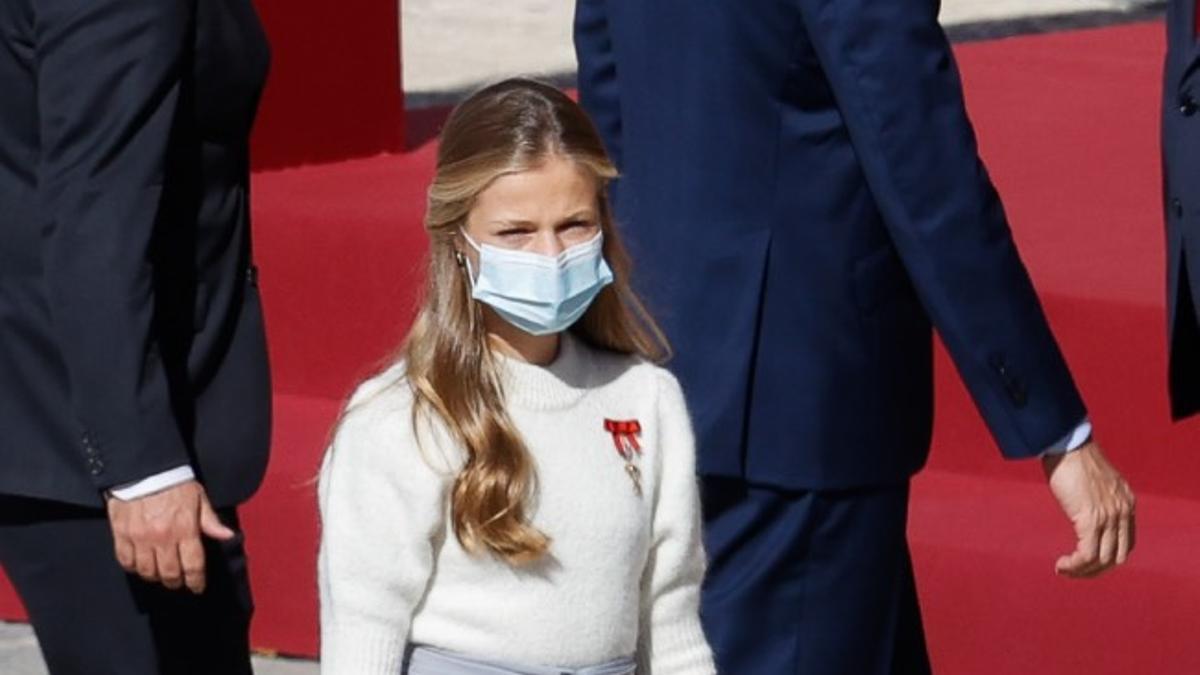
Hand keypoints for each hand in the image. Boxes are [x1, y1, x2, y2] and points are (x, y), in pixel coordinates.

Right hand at [106, 480, 234, 593]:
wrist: (142, 468)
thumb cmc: (175, 483)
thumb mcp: (198, 498)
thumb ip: (210, 521)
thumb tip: (228, 537)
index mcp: (184, 529)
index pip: (193, 564)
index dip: (196, 581)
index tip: (197, 587)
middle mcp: (162, 537)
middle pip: (169, 573)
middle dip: (176, 582)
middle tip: (178, 582)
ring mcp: (140, 538)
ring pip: (147, 571)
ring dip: (155, 577)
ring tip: (160, 575)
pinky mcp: (121, 535)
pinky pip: (126, 561)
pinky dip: (133, 568)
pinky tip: (140, 566)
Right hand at [1042, 441, 1135, 577]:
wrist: (1067, 445)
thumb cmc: (1073, 458)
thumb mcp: (1096, 482)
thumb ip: (1099, 498)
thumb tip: (1085, 511)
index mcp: (1126, 503)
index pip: (1126, 543)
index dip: (1107, 557)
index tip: (1087, 560)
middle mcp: (1123, 512)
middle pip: (1117, 556)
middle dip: (1096, 570)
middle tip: (1075, 571)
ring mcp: (1109, 517)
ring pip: (1102, 560)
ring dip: (1082, 571)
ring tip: (1064, 569)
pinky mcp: (1091, 520)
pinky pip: (1087, 554)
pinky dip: (1075, 565)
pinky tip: (1061, 565)